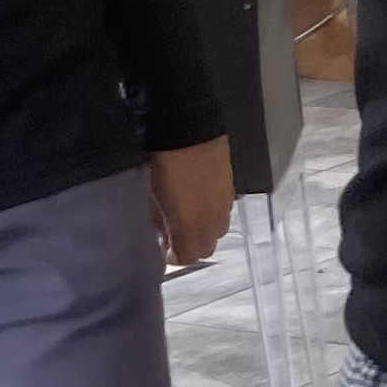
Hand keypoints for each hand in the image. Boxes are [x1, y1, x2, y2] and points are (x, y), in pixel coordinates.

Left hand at [148, 136, 233, 269]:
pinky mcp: (231, 189)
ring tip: (189, 218)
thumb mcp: (155, 197)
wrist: (190, 129)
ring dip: (204, 231)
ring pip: (218, 232)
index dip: (174, 256)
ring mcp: (225, 205)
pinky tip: (201, 201)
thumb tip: (165, 236)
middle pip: (206, 249)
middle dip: (191, 246)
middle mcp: (213, 221)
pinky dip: (213, 214)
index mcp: (191, 225)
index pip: (187, 257)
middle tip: (175, 235)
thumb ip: (162, 222)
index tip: (163, 246)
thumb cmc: (165, 164)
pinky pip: (224, 212)